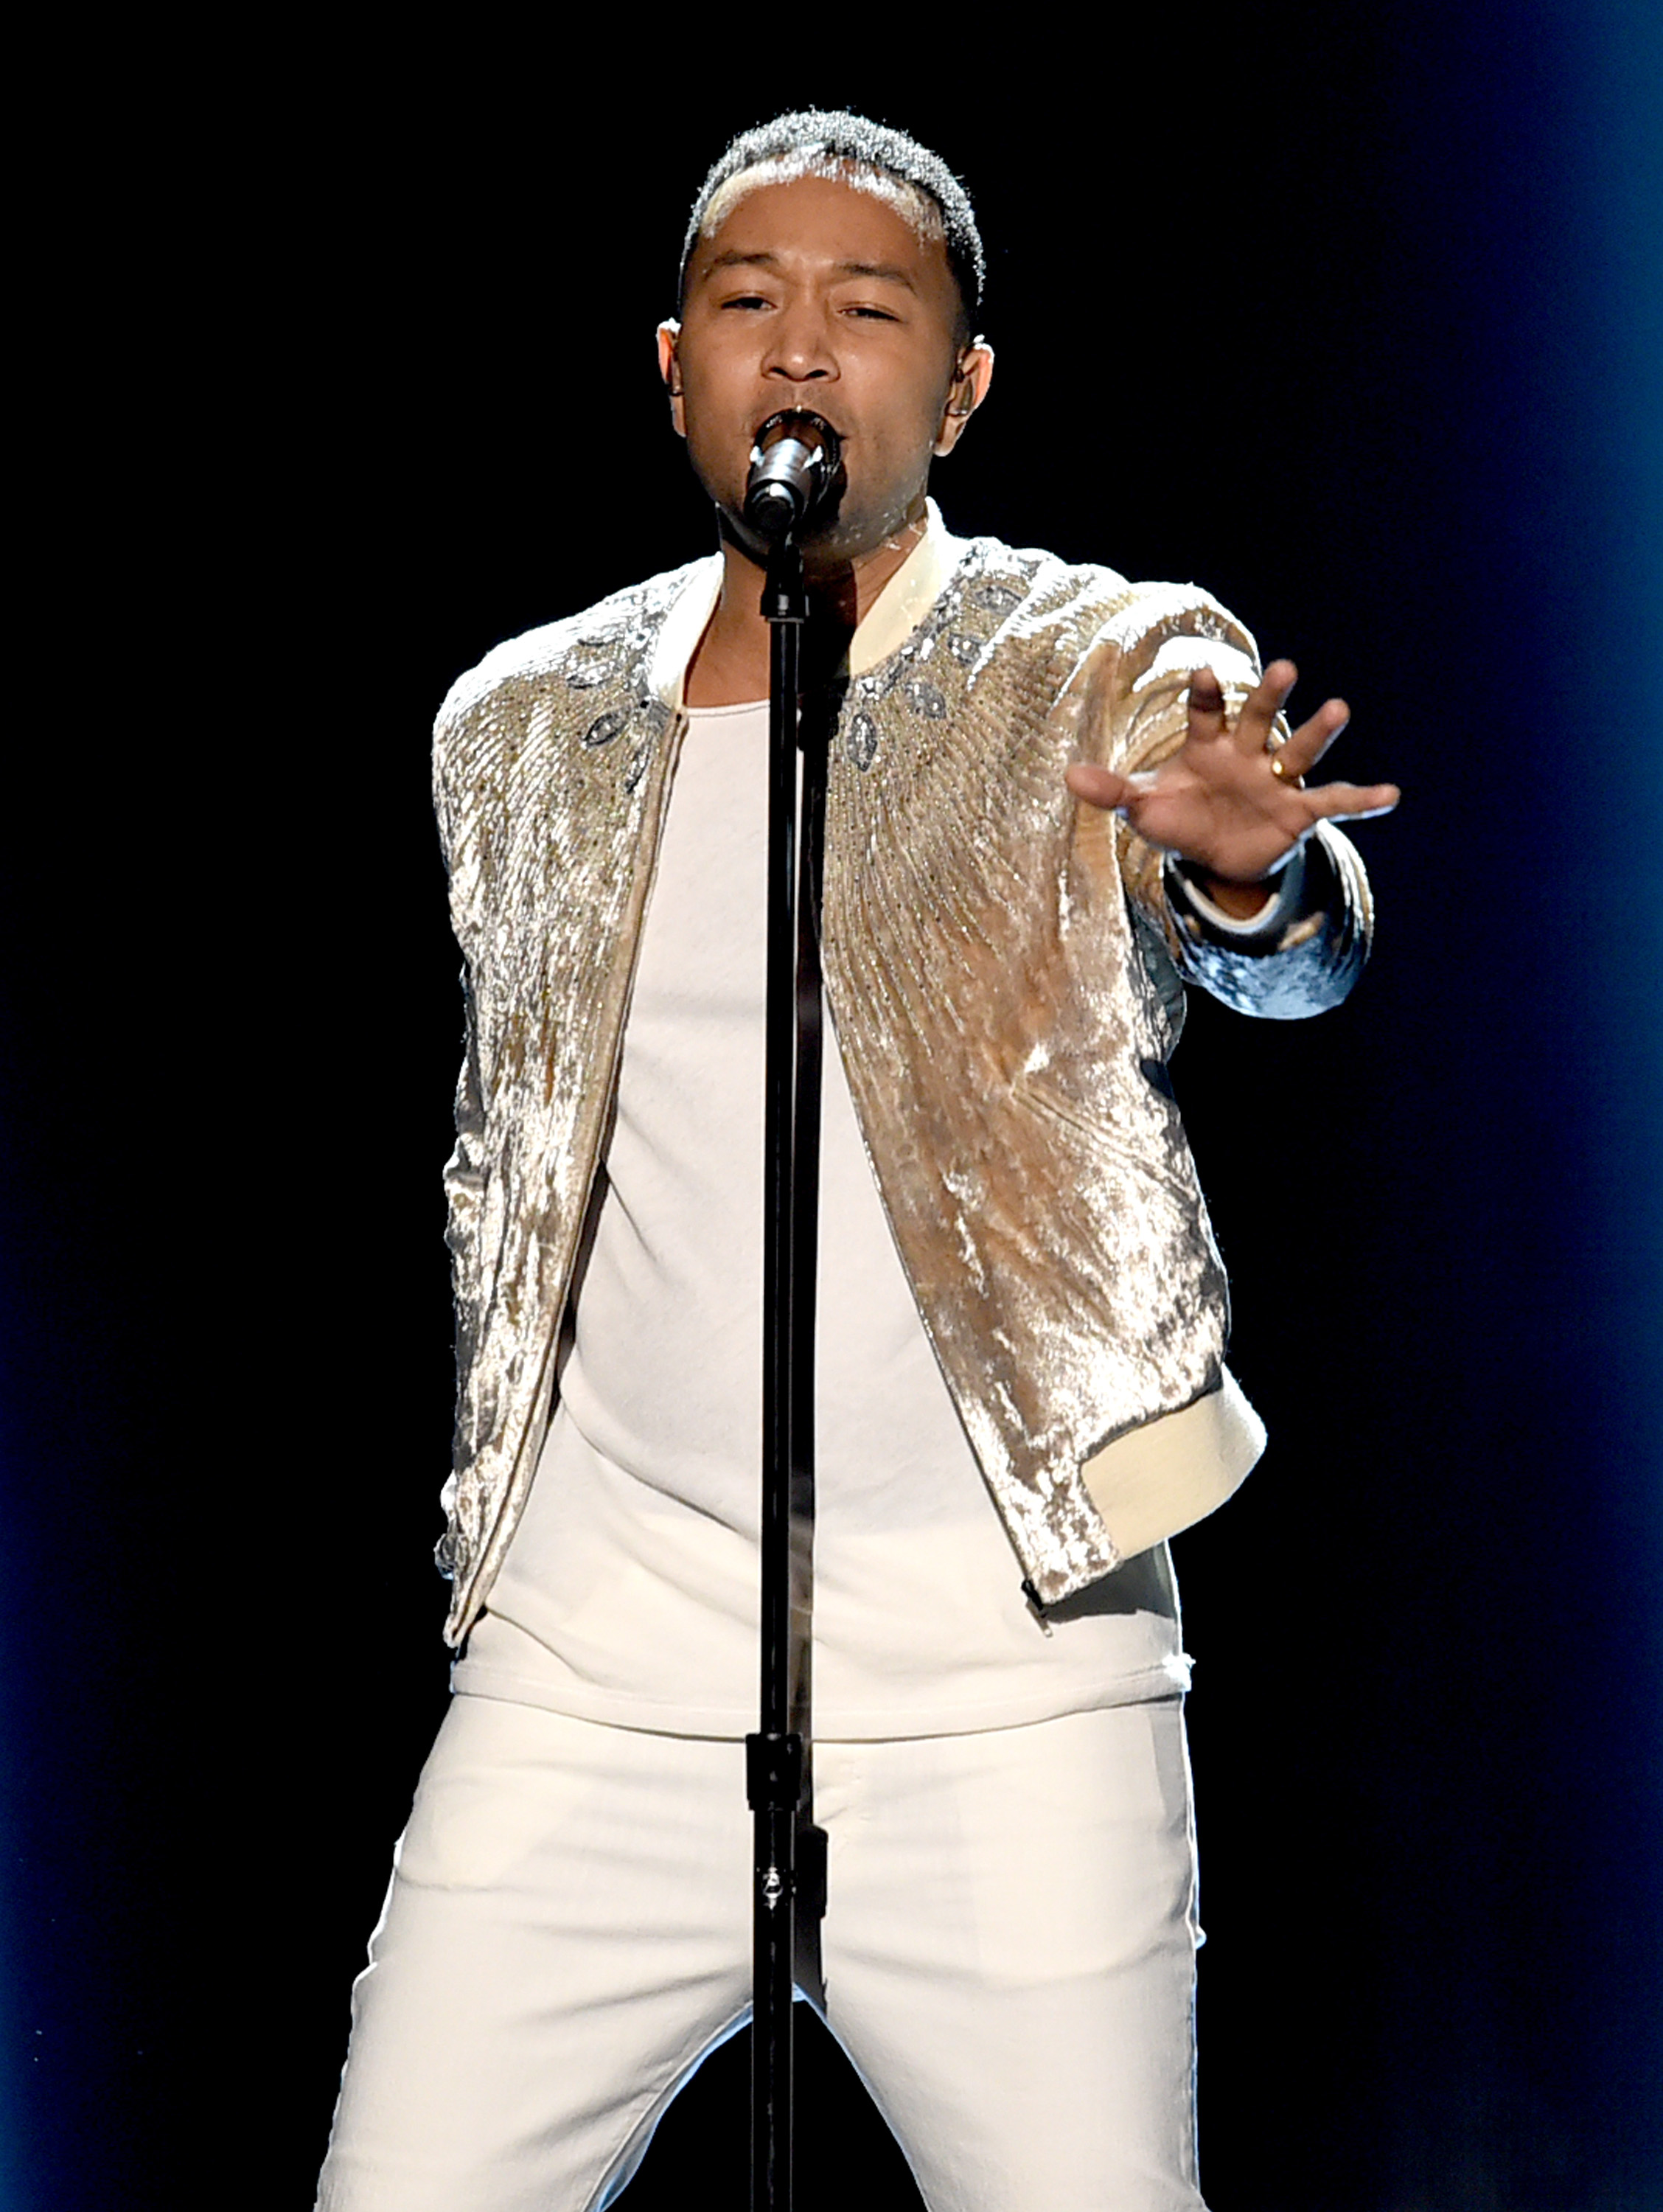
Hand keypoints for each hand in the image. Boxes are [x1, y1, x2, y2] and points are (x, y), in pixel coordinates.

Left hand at [1064, 660, 1399, 896]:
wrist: (1214, 857)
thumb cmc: (1180, 819)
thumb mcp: (1144, 808)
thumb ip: (1113, 791)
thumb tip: (1068, 776)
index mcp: (1207, 746)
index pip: (1206, 713)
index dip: (1207, 695)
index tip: (1206, 675)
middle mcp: (1246, 755)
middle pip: (1259, 719)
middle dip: (1269, 696)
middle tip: (1284, 668)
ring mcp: (1276, 781)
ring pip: (1299, 750)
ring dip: (1317, 732)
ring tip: (1340, 707)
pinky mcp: (1298, 811)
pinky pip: (1333, 802)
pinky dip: (1362, 800)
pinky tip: (1392, 795)